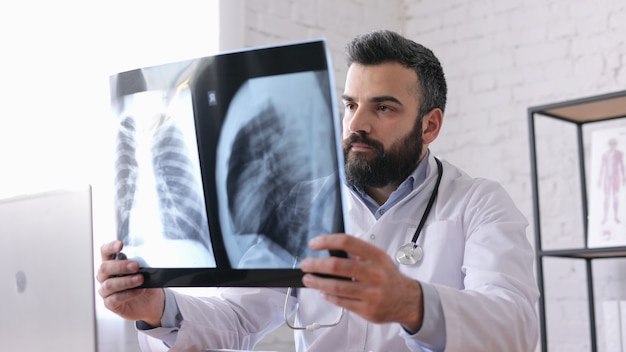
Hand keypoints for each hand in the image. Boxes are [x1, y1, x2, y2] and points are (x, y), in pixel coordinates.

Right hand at [96, 240, 164, 325]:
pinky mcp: (110, 303)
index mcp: (112, 263)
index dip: (110, 247)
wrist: (152, 302)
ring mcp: (106, 291)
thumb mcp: (145, 271)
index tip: (120, 245)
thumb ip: (140, 265)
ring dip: (126, 281)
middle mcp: (105, 276)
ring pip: (109, 285)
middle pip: (104, 268)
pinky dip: (129, 294)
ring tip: (140, 279)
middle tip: (135, 266)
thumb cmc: (146, 283)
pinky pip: (115, 298)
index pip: (105, 252)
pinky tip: (139, 290)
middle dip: (120, 266)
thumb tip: (141, 261)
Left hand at [300, 234, 423, 332]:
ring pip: (336, 287)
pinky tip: (322, 292)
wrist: (406, 299)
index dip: (326, 241)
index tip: (313, 244)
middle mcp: (374, 273)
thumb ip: (357, 252)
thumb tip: (329, 248)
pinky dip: (328, 296)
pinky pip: (341, 302)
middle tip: (306, 264)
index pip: (347, 242)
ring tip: (308, 279)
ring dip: (317, 283)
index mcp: (375, 256)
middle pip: (337, 266)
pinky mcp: (367, 309)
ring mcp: (371, 293)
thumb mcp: (378, 258)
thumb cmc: (387, 276)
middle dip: (316, 265)